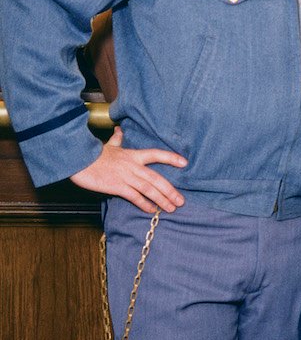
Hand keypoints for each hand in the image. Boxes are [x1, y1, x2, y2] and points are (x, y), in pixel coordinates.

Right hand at [70, 126, 186, 212]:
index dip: (171, 158)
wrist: (77, 159)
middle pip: (156, 178)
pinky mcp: (116, 186)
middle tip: (181, 201)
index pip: (156, 154)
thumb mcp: (108, 145)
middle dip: (170, 190)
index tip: (184, 163)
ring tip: (171, 208)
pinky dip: (144, 203)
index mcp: (133, 155)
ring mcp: (125, 176)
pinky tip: (151, 210)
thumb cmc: (92, 154)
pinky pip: (134, 196)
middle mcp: (132, 165)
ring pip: (148, 188)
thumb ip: (117, 139)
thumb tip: (119, 129)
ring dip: (161, 199)